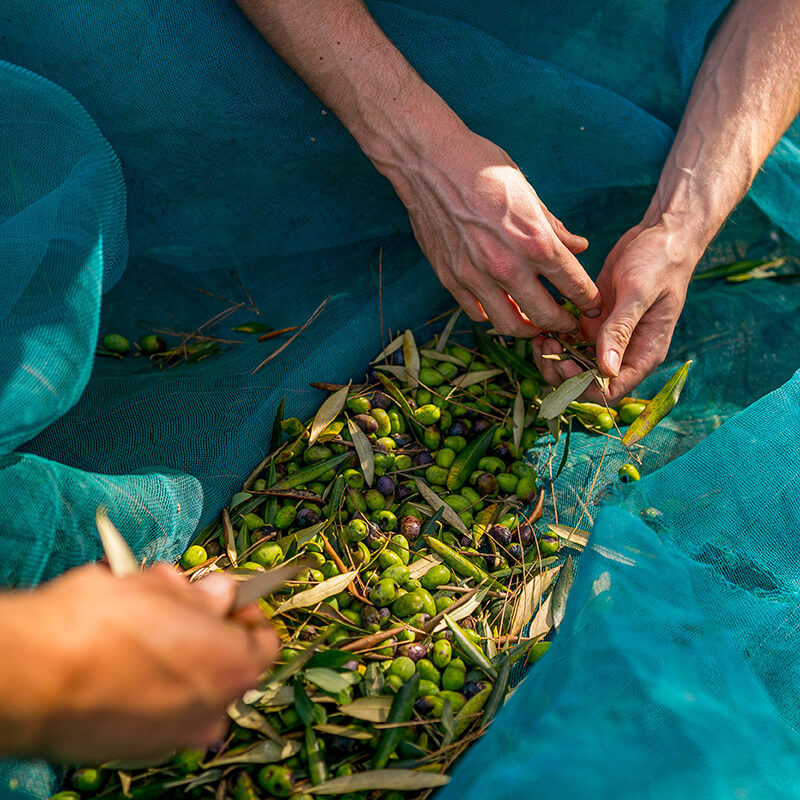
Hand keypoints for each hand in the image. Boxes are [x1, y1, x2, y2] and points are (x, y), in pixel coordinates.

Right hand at [2, 563, 278, 762]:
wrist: (35, 676)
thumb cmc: (106, 623)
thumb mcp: (163, 588)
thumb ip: (203, 594)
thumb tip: (221, 593)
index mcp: (234, 668)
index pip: (264, 639)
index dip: (246, 610)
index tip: (224, 594)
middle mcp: (211, 712)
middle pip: (223, 660)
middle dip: (202, 624)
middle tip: (171, 595)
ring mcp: (172, 736)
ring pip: (186, 682)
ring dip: (171, 649)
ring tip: (134, 615)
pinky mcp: (134, 748)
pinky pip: (155, 706)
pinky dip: (145, 680)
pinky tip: (115, 654)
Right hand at [392, 130, 601, 334]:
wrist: (430, 162)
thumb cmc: (482, 168)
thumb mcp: (528, 192)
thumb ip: (554, 227)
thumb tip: (578, 246)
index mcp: (535, 242)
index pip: (574, 285)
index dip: (589, 301)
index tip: (591, 306)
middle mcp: (507, 266)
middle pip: (545, 316)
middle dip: (562, 324)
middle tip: (567, 324)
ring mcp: (476, 276)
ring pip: (509, 325)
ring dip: (527, 329)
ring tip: (534, 323)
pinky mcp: (451, 279)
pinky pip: (476, 313)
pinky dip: (492, 315)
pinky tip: (500, 307)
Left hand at [532, 221, 699, 402]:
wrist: (661, 234)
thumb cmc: (660, 261)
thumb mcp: (638, 293)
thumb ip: (621, 330)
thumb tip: (607, 370)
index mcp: (644, 354)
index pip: (612, 390)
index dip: (583, 386)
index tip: (563, 362)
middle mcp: (626, 352)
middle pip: (588, 383)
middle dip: (563, 373)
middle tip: (545, 348)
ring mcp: (608, 338)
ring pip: (576, 365)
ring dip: (555, 358)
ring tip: (541, 338)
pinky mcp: (595, 322)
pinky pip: (571, 342)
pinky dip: (556, 340)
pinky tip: (543, 327)